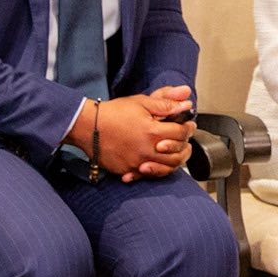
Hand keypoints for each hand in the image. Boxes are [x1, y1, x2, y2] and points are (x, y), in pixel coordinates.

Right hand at [73, 86, 193, 181]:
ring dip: (173, 160)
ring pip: (166, 168)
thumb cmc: (113, 112)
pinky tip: (156, 162)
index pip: (182, 133)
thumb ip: (166, 102)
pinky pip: (148, 176)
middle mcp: (147, 150)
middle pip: (178, 154)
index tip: (188, 124)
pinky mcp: (128, 170)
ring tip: (172, 151)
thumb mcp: (141, 102)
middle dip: (185, 145)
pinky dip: (155, 170)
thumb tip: (187, 101)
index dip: (188, 128)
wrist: (88, 126)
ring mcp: (138, 163)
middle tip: (184, 139)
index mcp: (153, 132)